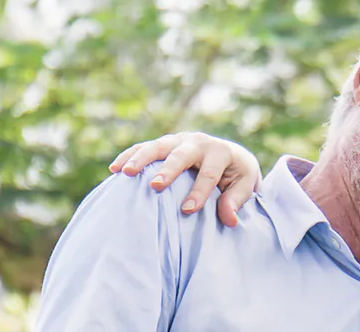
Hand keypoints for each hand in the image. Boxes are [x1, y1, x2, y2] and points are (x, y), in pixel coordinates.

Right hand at [108, 132, 260, 226]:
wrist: (231, 156)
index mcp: (221, 152)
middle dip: (168, 170)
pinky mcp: (165, 144)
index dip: (199, 191)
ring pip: (158, 146)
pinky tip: (114, 169)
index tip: (188, 210)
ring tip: (125, 173)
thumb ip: (236, 200)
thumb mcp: (245, 185)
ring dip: (141, 159)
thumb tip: (229, 219)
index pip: (209, 173)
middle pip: (181, 154)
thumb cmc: (237, 176)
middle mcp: (199, 142)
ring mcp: (179, 140)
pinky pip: (144, 147)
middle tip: (156, 186)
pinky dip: (129, 156)